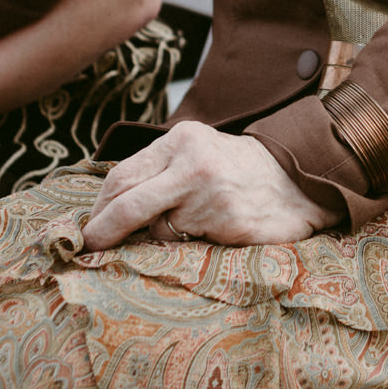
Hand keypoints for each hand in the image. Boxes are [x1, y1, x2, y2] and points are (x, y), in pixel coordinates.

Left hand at [82, 123, 341, 250]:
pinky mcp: (230, 224)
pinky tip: (212, 231)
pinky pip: (188, 246)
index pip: (122, 176)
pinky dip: (189, 245)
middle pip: (129, 204)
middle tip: (90, 248)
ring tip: (189, 226)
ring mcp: (213, 195)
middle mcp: (194, 163)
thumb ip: (158, 171)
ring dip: (160, 237)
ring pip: (158, 230)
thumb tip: (107, 207)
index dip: (100, 208)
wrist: (300, 179)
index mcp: (181, 140)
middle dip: (104, 231)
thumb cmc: (238, 170)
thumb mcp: (197, 153)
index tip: (88, 228)